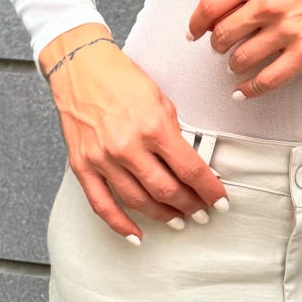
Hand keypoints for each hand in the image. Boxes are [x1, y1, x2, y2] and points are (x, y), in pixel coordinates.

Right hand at [41, 26, 228, 241]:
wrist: (80, 67)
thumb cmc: (122, 78)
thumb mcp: (160, 99)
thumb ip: (173, 134)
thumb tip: (189, 165)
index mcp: (153, 126)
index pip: (190, 169)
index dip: (209, 190)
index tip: (220, 200)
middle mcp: (128, 146)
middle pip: (167, 190)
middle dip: (190, 206)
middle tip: (203, 212)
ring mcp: (103, 159)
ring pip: (139, 201)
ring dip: (163, 215)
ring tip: (178, 219)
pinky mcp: (82, 166)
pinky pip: (102, 205)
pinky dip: (120, 225)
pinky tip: (136, 234)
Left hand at [186, 0, 301, 99]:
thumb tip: (219, 14)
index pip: (210, 5)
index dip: (196, 23)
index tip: (194, 32)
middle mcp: (267, 3)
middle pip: (221, 35)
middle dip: (218, 45)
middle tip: (224, 46)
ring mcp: (286, 30)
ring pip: (239, 60)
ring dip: (234, 65)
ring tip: (239, 62)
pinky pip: (266, 80)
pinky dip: (249, 90)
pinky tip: (243, 90)